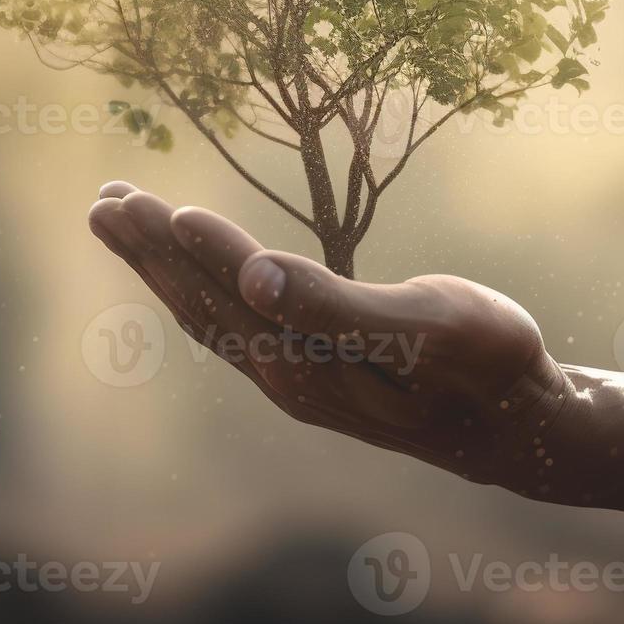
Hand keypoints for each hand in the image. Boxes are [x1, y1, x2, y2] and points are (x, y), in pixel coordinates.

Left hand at [87, 182, 582, 496]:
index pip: (236, 291)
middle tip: (104, 197)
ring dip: (161, 267)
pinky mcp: (306, 378)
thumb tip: (256, 279)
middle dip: (151, 249)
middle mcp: (287, 377)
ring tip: (120, 219)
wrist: (518, 425)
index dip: (193, 246)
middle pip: (204, 304)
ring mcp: (292, 381)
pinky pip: (230, 327)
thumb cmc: (486, 363)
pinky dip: (195, 289)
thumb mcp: (427, 326)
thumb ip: (334, 306)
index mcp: (312, 359)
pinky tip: (182, 275)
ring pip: (209, 315)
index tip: (146, 201)